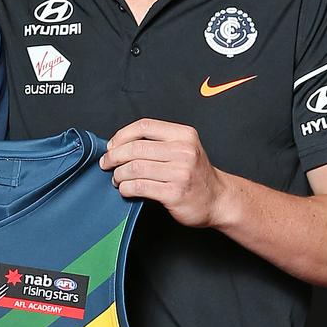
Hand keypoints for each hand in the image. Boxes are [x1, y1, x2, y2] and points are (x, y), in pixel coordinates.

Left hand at [99, 118, 224, 227]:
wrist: (219, 200)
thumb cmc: (196, 174)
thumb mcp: (185, 148)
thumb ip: (158, 143)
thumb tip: (119, 144)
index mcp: (184, 135)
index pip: (144, 126)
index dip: (122, 135)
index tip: (112, 146)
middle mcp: (184, 151)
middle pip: (136, 148)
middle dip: (114, 156)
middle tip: (106, 164)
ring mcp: (180, 173)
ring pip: (135, 168)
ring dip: (119, 174)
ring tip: (117, 179)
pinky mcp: (175, 193)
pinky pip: (140, 187)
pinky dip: (126, 188)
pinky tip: (125, 189)